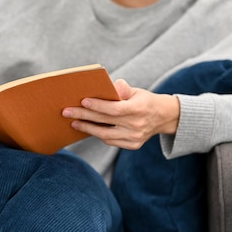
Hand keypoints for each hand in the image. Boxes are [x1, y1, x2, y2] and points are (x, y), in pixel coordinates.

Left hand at [62, 79, 179, 149]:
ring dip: (88, 129)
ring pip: (106, 136)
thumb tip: (109, 86)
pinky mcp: (133, 145)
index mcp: (138, 109)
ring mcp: (135, 137)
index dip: (97, 106)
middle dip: (84, 116)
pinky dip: (99, 135)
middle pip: (105, 122)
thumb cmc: (145, 100)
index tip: (82, 101)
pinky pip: (111, 141)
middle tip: (67, 112)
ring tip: (74, 123)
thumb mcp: (137, 91)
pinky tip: (89, 128)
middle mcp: (136, 125)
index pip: (113, 109)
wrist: (164, 117)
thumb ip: (122, 89)